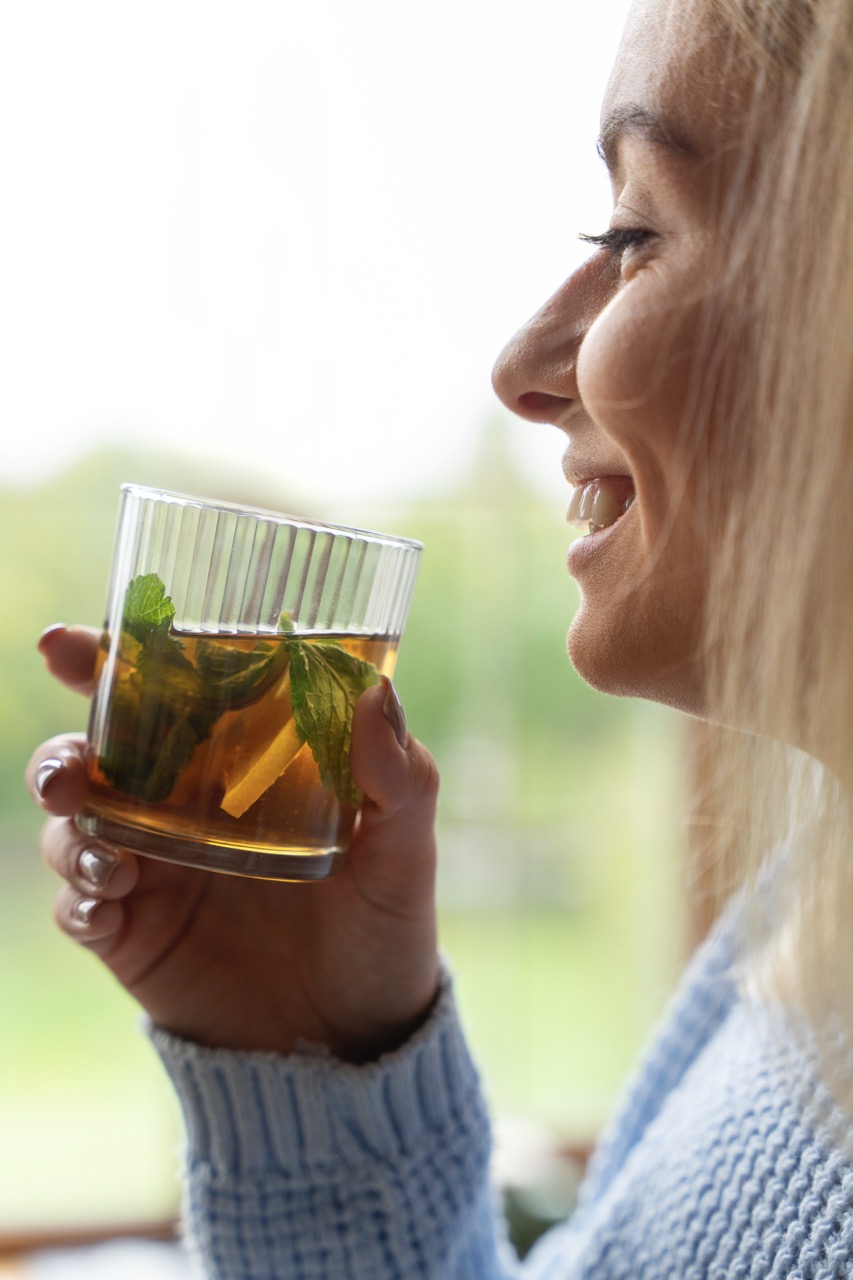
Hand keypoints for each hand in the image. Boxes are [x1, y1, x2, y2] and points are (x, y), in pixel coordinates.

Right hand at [26, 625, 439, 1061]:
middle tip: (72, 770)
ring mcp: (152, 869)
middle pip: (97, 753)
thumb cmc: (383, 927)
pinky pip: (77, 906)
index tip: (71, 643)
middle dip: (65, 750)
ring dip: (69, 827)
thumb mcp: (403, 851)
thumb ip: (396, 776)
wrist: (355, 1038)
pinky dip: (78, 898)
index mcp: (240, 763)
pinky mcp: (132, 934)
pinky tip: (108, 905)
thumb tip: (374, 691)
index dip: (114, 660)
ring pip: (73, 824)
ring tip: (109, 859)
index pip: (169, 693)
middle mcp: (184, 805)